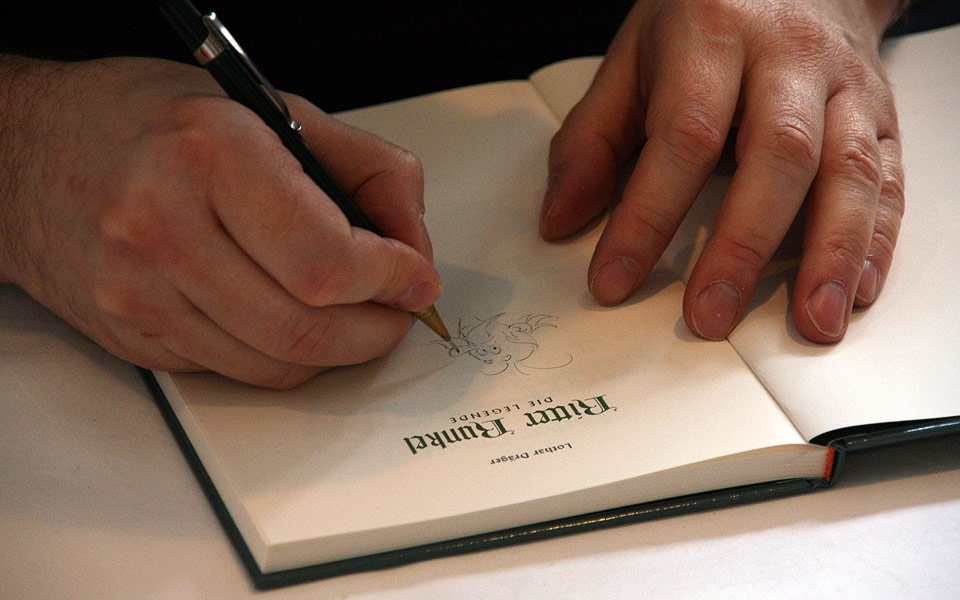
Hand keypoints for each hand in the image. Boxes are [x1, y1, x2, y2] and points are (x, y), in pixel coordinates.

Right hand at [0, 56, 440, 387]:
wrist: (28, 154)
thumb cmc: (149, 122)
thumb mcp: (271, 109)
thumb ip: (367, 168)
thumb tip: (413, 242)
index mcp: (209, 156)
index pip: (326, 260)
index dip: (391, 279)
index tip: (415, 279)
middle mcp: (163, 229)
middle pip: (307, 327)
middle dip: (377, 329)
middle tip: (398, 310)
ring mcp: (139, 294)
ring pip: (277, 364)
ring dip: (337, 351)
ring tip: (356, 317)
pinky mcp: (131, 337)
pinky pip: (236, 372)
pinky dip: (283, 356)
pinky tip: (291, 318)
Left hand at [539, 0, 904, 341]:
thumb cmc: (706, 18)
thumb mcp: (631, 59)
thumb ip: (591, 138)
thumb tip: (560, 220)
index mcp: (713, 34)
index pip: (682, 135)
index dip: (648, 215)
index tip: (615, 280)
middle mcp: (790, 57)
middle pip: (777, 155)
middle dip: (742, 245)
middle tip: (710, 316)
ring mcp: (846, 86)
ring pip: (850, 171)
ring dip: (832, 254)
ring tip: (812, 322)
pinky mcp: (881, 114)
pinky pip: (889, 179)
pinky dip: (875, 241)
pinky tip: (854, 292)